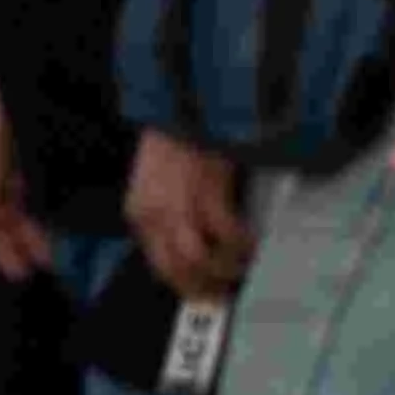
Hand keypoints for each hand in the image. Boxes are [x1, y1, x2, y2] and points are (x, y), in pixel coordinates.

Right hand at [0, 81, 52, 279]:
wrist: (60, 60)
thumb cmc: (22, 86)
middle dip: (0, 245)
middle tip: (18, 273)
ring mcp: (15, 160)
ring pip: (12, 210)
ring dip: (22, 238)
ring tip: (40, 263)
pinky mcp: (41, 160)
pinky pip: (34, 199)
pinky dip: (40, 221)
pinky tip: (51, 241)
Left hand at [127, 126, 253, 298]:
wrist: (182, 100)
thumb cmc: (175, 134)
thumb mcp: (159, 178)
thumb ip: (172, 208)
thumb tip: (198, 237)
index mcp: (140, 212)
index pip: (158, 265)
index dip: (185, 284)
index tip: (205, 291)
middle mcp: (154, 215)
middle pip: (176, 271)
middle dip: (205, 289)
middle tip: (226, 294)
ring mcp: (180, 206)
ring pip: (201, 261)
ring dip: (226, 271)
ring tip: (244, 269)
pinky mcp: (207, 193)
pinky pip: (229, 235)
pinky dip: (244, 245)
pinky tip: (255, 243)